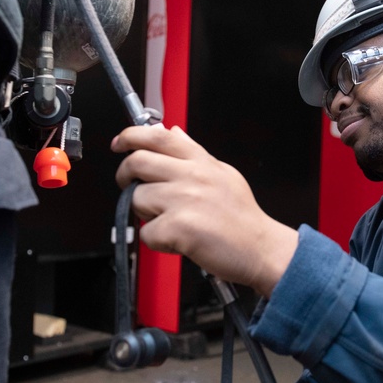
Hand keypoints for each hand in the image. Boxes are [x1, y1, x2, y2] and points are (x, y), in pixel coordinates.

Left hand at [112, 125, 297, 296]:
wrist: (262, 249)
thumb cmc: (243, 218)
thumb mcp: (223, 174)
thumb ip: (194, 153)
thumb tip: (173, 132)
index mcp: (201, 161)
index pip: (157, 135)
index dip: (130, 136)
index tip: (120, 142)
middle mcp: (192, 175)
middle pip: (137, 162)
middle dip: (124, 176)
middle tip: (129, 187)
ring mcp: (184, 200)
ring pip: (136, 199)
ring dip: (143, 214)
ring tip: (166, 220)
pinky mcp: (179, 227)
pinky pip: (147, 233)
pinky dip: (157, 241)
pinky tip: (176, 240)